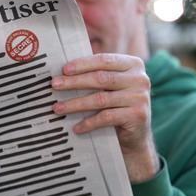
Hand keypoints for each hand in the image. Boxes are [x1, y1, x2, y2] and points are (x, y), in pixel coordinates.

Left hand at [51, 54, 158, 181]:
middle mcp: (140, 78)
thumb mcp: (111, 86)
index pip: (104, 60)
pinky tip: (76, 127)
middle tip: (55, 85)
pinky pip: (107, 117)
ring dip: (76, 104)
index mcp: (134, 64)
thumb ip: (96, 74)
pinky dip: (89, 122)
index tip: (63, 70)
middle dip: (74, 82)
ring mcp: (140, 97)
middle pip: (101, 78)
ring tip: (58, 108)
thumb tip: (63, 71)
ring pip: (101, 99)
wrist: (136, 135)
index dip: (82, 64)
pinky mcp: (137, 116)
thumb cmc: (118, 105)